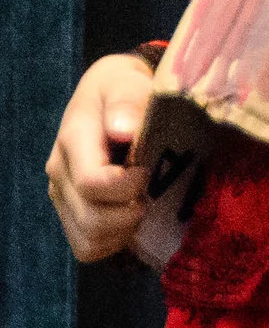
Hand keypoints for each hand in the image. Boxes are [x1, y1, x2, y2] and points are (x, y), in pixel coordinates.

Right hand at [46, 54, 156, 261]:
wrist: (109, 94)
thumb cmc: (123, 86)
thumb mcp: (126, 80)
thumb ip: (127, 101)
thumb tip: (123, 130)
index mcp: (73, 141)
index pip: (92, 183)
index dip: (128, 186)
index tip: (149, 170)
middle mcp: (60, 173)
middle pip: (91, 219)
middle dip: (129, 212)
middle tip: (151, 193)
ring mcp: (62, 195)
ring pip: (88, 240)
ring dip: (122, 231)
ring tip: (142, 205)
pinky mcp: (69, 211)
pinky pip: (87, 247)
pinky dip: (113, 242)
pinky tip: (130, 219)